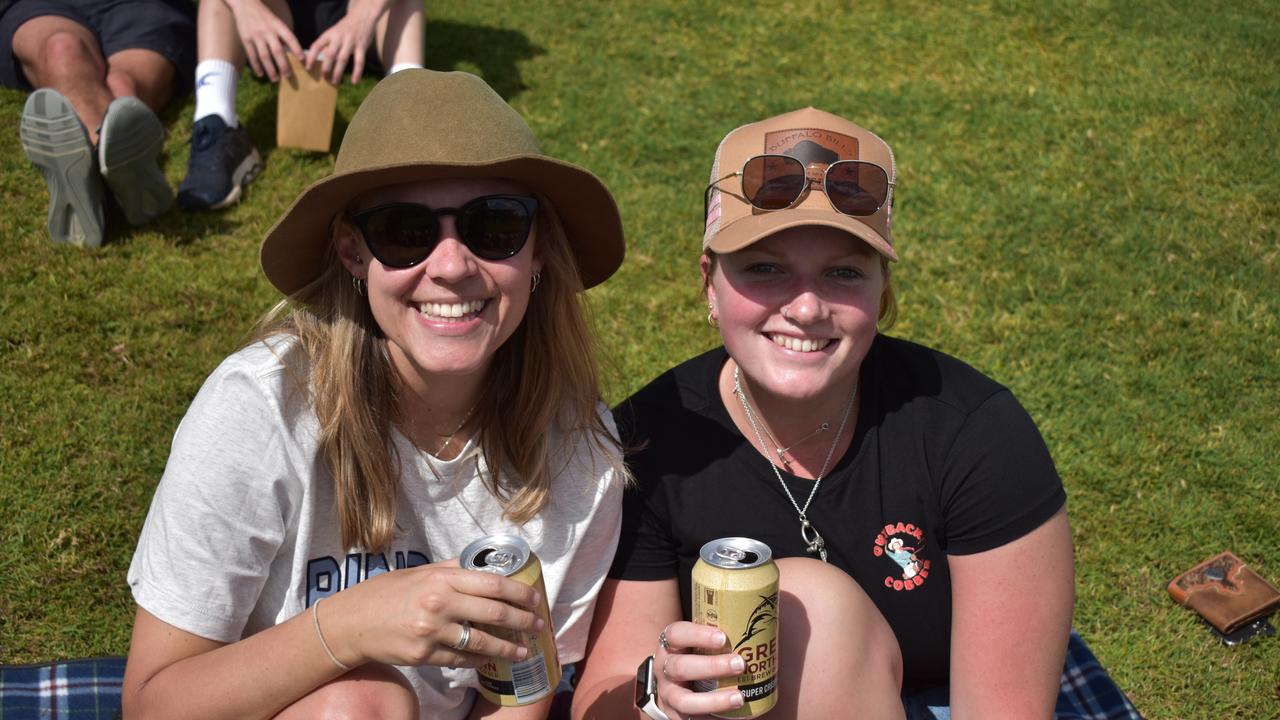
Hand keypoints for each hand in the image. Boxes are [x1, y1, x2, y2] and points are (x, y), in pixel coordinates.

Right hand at [228, 0, 303, 81]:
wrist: (244, 4)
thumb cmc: (264, 16)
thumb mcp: (276, 21)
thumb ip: (282, 35)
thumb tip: (292, 52)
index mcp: (277, 25)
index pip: (290, 38)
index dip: (297, 49)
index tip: (303, 60)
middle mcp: (267, 31)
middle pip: (277, 51)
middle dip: (284, 65)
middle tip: (289, 76)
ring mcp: (256, 36)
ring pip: (264, 56)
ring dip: (270, 69)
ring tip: (275, 79)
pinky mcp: (246, 39)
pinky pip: (252, 56)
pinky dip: (256, 66)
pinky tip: (261, 74)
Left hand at [304, 0, 386, 83]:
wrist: (362, 16)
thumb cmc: (345, 28)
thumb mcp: (333, 32)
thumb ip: (327, 45)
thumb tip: (319, 61)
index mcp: (329, 34)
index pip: (317, 45)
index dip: (311, 57)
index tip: (307, 68)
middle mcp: (339, 37)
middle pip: (329, 54)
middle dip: (325, 67)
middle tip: (323, 77)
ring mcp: (351, 42)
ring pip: (342, 59)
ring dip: (338, 72)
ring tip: (335, 82)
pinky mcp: (362, 46)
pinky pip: (359, 61)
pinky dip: (357, 73)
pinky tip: (354, 81)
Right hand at [328, 559, 544, 669]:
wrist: (350, 624)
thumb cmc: (384, 594)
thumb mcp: (418, 572)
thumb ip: (450, 569)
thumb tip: (479, 563)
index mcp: (440, 579)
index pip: (492, 583)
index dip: (518, 592)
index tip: (535, 598)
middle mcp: (439, 604)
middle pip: (494, 613)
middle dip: (522, 620)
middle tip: (538, 624)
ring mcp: (432, 632)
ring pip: (482, 642)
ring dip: (508, 648)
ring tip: (523, 650)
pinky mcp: (425, 656)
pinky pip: (462, 659)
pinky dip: (480, 659)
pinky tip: (491, 659)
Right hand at [653, 622, 745, 719]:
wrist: (673, 683)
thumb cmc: (694, 656)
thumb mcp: (696, 643)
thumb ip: (719, 637)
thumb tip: (761, 629)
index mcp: (669, 646)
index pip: (676, 634)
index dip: (697, 635)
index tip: (723, 637)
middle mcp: (664, 670)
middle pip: (681, 667)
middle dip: (711, 666)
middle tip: (740, 664)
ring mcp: (668, 695)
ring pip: (685, 700)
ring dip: (713, 700)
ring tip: (739, 698)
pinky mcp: (676, 716)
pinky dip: (713, 719)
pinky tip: (735, 717)